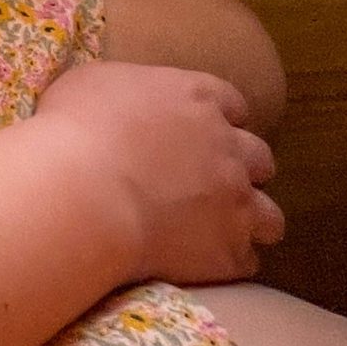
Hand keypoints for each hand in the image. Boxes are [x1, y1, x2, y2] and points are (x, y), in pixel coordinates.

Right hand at [31, 60, 283, 287]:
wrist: (84, 193)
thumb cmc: (76, 128)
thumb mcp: (92, 82)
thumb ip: (126, 89)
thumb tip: (121, 101)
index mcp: (198, 98)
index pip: (233, 104)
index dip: (219, 120)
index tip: (200, 133)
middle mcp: (229, 147)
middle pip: (260, 158)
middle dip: (242, 169)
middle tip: (209, 183)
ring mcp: (236, 202)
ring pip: (270, 215)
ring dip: (250, 220)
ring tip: (220, 231)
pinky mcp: (229, 251)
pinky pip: (246, 260)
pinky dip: (228, 261)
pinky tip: (202, 263)